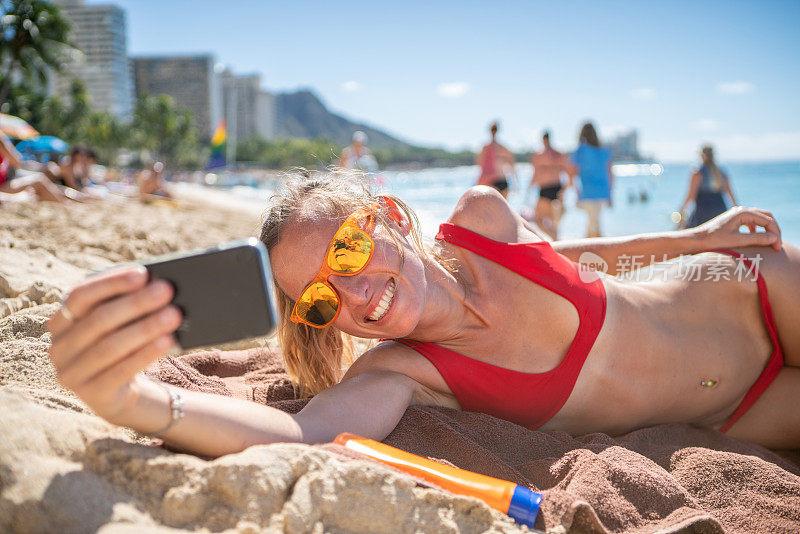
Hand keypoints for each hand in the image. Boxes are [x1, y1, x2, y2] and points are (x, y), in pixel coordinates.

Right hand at [47, 266, 181, 420]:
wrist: (120, 391)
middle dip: (136, 303)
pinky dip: (146, 353)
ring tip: (174, 314)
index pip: (80, 296)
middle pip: (98, 320)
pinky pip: (121, 371)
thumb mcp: (120, 324)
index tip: (142, 273)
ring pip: (110, 346)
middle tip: (167, 290)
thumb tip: (156, 284)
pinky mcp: (92, 395)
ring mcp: (71, 374)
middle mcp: (59, 347)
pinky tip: (168, 340)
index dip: (111, 283)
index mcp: (61, 322)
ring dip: (145, 328)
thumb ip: (126, 304)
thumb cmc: (122, 344)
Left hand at [693, 206, 781, 250]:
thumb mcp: (737, 241)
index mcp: (743, 212)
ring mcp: (736, 213)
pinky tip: (757, 237)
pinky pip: (751, 221)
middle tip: (777, 244)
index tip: (777, 247)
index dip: (776, 234)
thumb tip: (774, 238)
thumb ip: (757, 238)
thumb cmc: (714, 241)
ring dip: (767, 229)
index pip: (768, 221)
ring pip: (760, 218)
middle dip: (774, 230)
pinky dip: (758, 228)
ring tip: (771, 242)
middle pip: (766, 216)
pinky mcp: (733, 219)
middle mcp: (741, 210)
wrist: (696, 240)